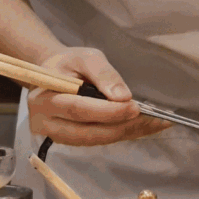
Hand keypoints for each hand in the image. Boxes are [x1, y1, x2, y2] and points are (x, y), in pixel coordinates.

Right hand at [27, 47, 170, 146]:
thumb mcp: (85, 57)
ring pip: (96, 140)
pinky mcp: (71, 141)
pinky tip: (144, 126)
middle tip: (152, 118)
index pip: (78, 109)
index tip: (134, 106)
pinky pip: (99, 140)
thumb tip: (123, 96)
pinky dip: (123, 134)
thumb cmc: (68, 63)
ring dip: (127, 132)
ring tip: (155, 122)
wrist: (53, 73)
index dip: (108, 111)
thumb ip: (103, 74)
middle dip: (122, 125)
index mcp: (44, 99)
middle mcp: (46, 123)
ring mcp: (57, 135)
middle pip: (88, 131)